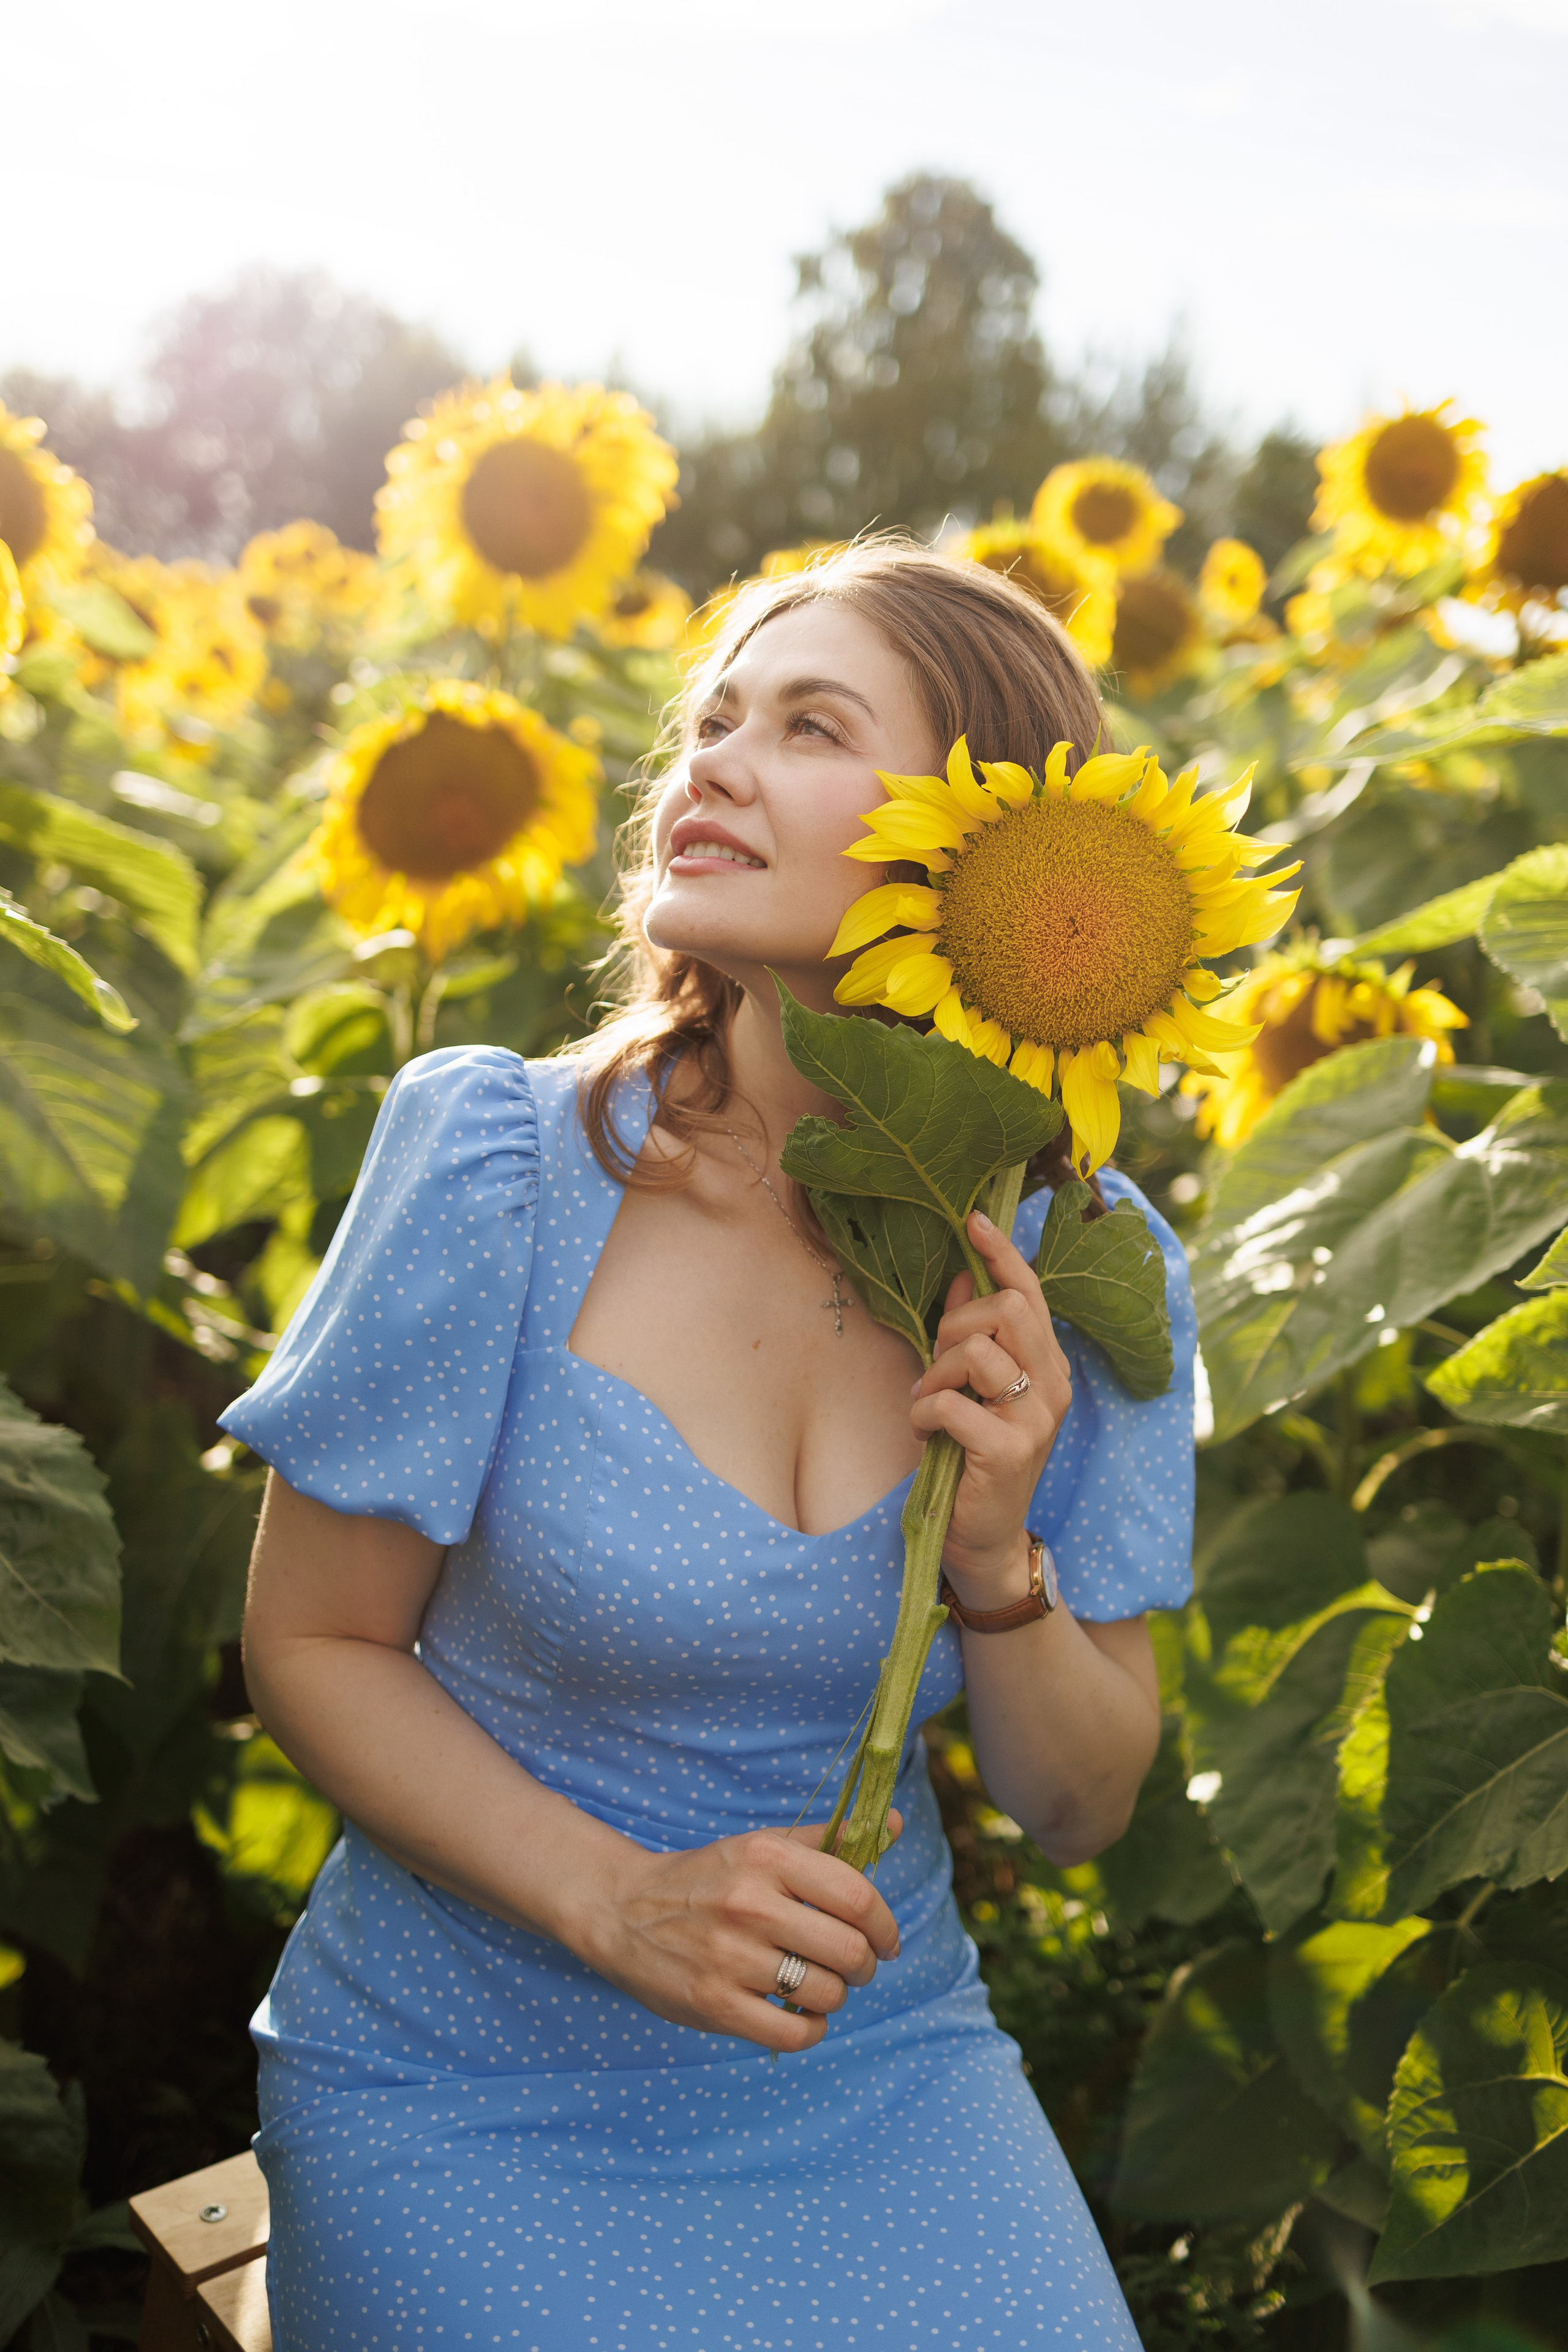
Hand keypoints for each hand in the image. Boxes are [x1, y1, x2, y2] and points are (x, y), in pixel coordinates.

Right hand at [573, 1815, 903, 2053]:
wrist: (622, 1911)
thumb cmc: (706, 1880)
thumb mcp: (760, 1847)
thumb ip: (827, 1839)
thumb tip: (894, 1822)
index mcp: (766, 1857)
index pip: (857, 1896)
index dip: (885, 1925)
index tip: (886, 1940)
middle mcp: (748, 1904)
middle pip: (849, 1950)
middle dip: (865, 1965)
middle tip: (856, 1967)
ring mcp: (729, 1957)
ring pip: (826, 1993)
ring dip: (836, 1996)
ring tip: (819, 1985)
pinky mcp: (714, 2005)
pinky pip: (794, 2033)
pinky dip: (811, 2029)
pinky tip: (799, 2013)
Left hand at [909, 1208, 1072, 1606]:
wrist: (985, 1538)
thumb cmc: (974, 1459)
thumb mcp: (975, 1391)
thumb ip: (971, 1339)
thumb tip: (956, 1279)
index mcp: (1049, 1365)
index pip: (1030, 1294)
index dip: (1001, 1253)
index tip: (972, 1220)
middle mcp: (1054, 1385)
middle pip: (1005, 1309)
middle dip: (955, 1327)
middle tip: (937, 1363)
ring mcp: (1037, 1419)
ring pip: (978, 1351)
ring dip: (936, 1373)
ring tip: (927, 1404)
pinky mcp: (1010, 1450)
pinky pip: (952, 1403)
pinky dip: (925, 1412)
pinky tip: (923, 1431)